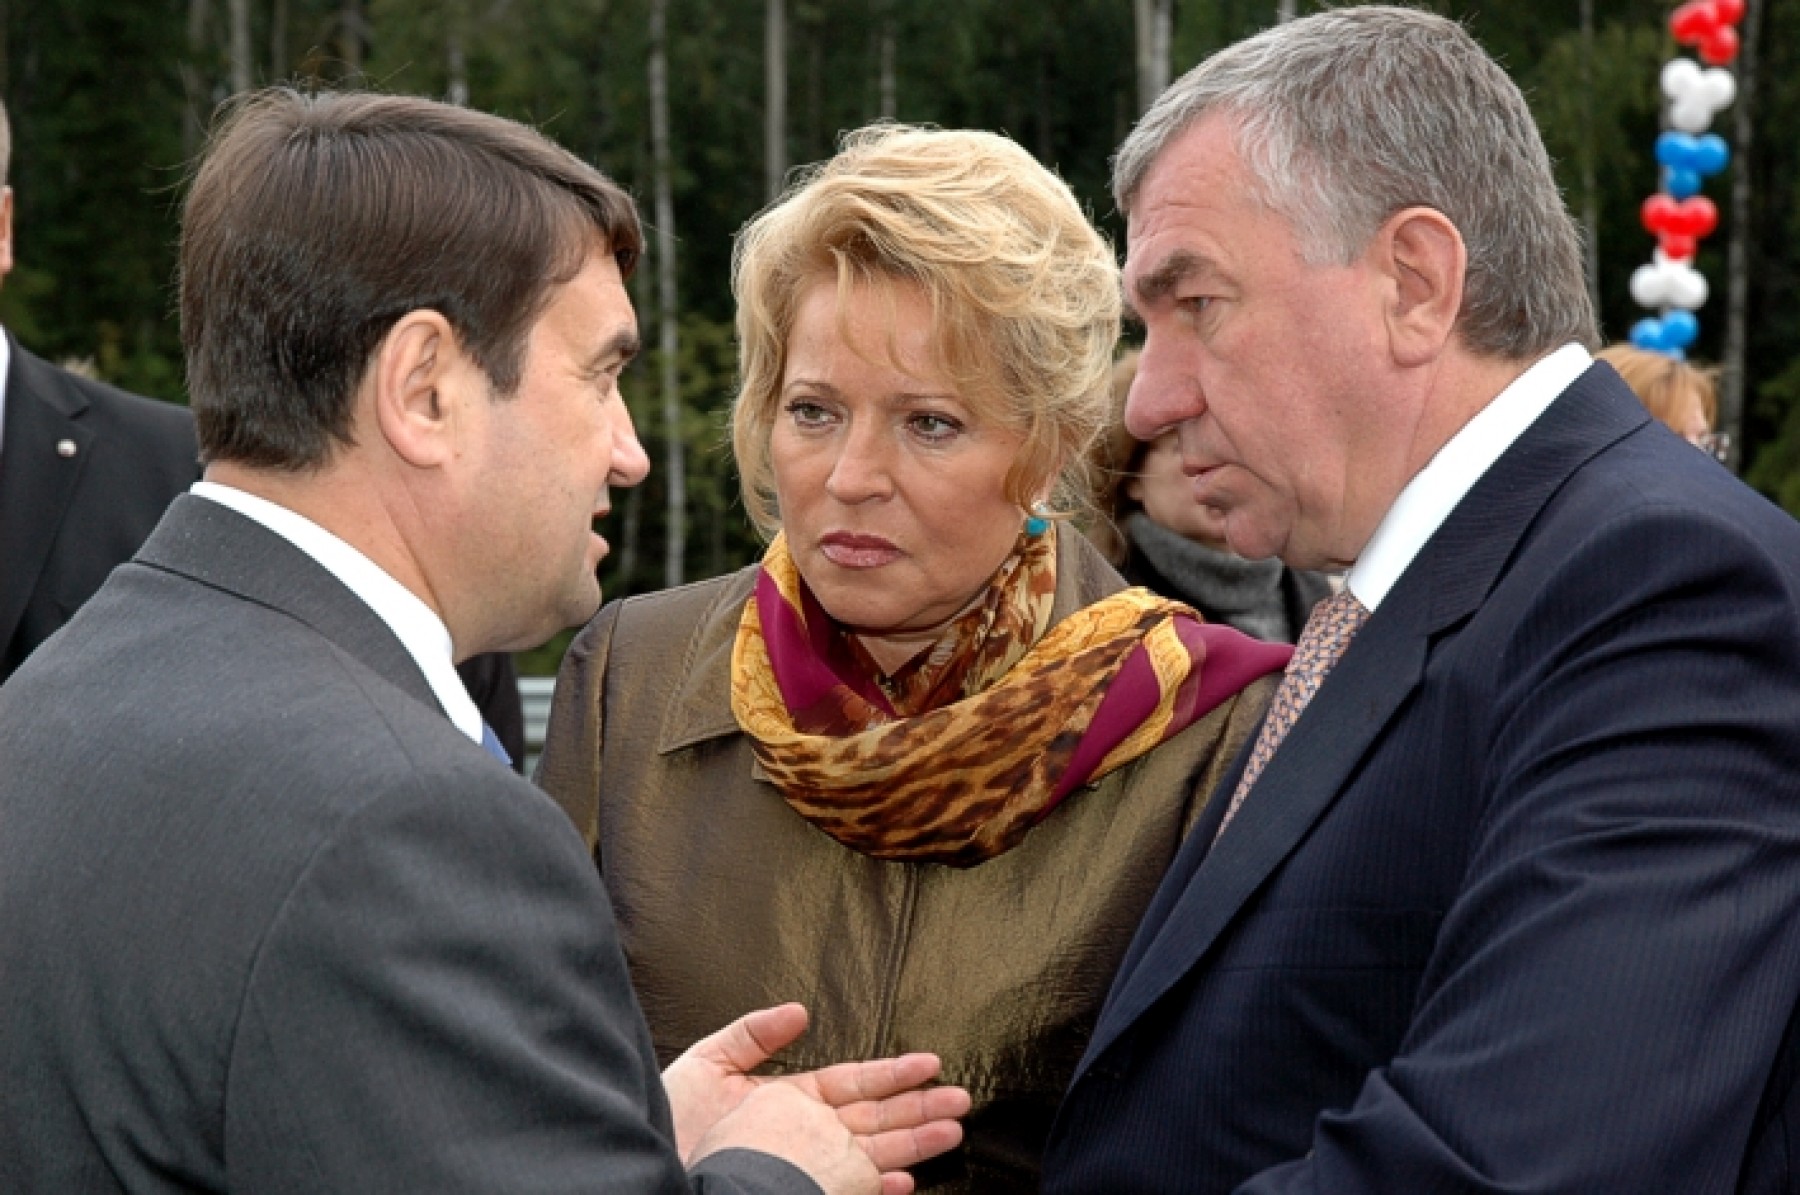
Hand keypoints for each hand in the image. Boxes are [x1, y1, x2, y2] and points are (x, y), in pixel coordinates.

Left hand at [664, 1003, 969, 1193]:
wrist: (649, 1167)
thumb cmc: (671, 1121)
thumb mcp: (708, 1062)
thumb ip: (753, 1035)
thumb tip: (799, 1011)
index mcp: (788, 1100)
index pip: (853, 1084)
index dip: (892, 1074)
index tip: (930, 1064)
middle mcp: (804, 1134)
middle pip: (874, 1119)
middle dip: (919, 1109)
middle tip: (962, 1100)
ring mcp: (803, 1167)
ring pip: (871, 1153)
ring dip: (913, 1144)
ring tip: (952, 1132)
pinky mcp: (796, 1192)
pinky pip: (847, 1191)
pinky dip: (876, 1188)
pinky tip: (904, 1181)